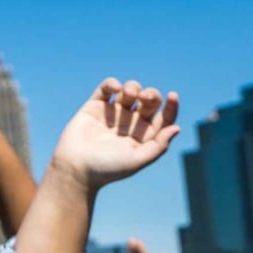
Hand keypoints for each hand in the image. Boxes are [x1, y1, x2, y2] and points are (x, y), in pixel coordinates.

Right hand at [47, 79, 179, 191]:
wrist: (75, 168)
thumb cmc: (107, 169)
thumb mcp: (137, 160)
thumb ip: (159, 146)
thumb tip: (177, 128)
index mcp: (144, 136)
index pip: (164, 117)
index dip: (171, 106)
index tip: (172, 96)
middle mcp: (131, 123)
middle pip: (150, 100)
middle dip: (151, 94)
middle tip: (144, 98)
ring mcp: (113, 114)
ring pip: (131, 90)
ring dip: (133, 87)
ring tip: (127, 95)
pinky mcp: (95, 106)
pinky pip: (107, 88)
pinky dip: (112, 83)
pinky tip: (115, 88)